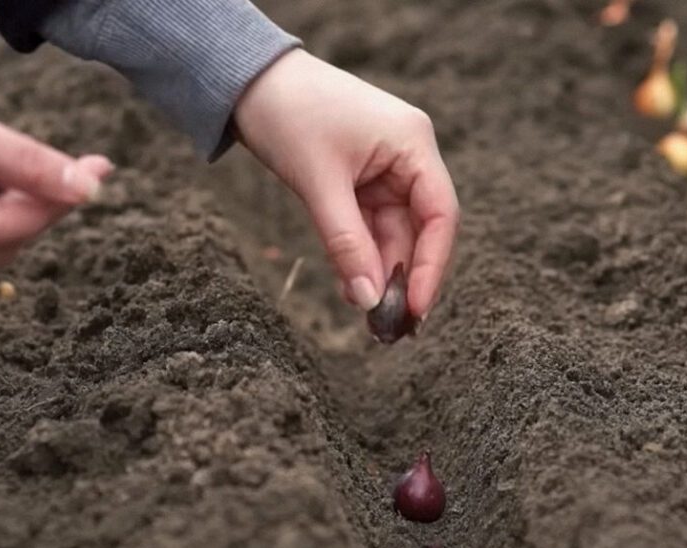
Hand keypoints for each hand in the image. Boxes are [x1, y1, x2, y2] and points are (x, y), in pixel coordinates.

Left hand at [234, 50, 458, 318]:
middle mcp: (408, 156)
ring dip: (380, 274)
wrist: (247, 79)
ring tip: (367, 317)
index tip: (414, 309)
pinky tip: (351, 287)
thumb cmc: (288, 114)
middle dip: (402, 278)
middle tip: (388, 328)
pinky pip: (369, 227)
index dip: (432, 266)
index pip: (440, 215)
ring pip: (392, 234)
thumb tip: (368, 301)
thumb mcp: (318, 183)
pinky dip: (361, 257)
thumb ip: (347, 244)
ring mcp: (385, 169)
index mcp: (413, 143)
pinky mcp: (361, 180)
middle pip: (419, 230)